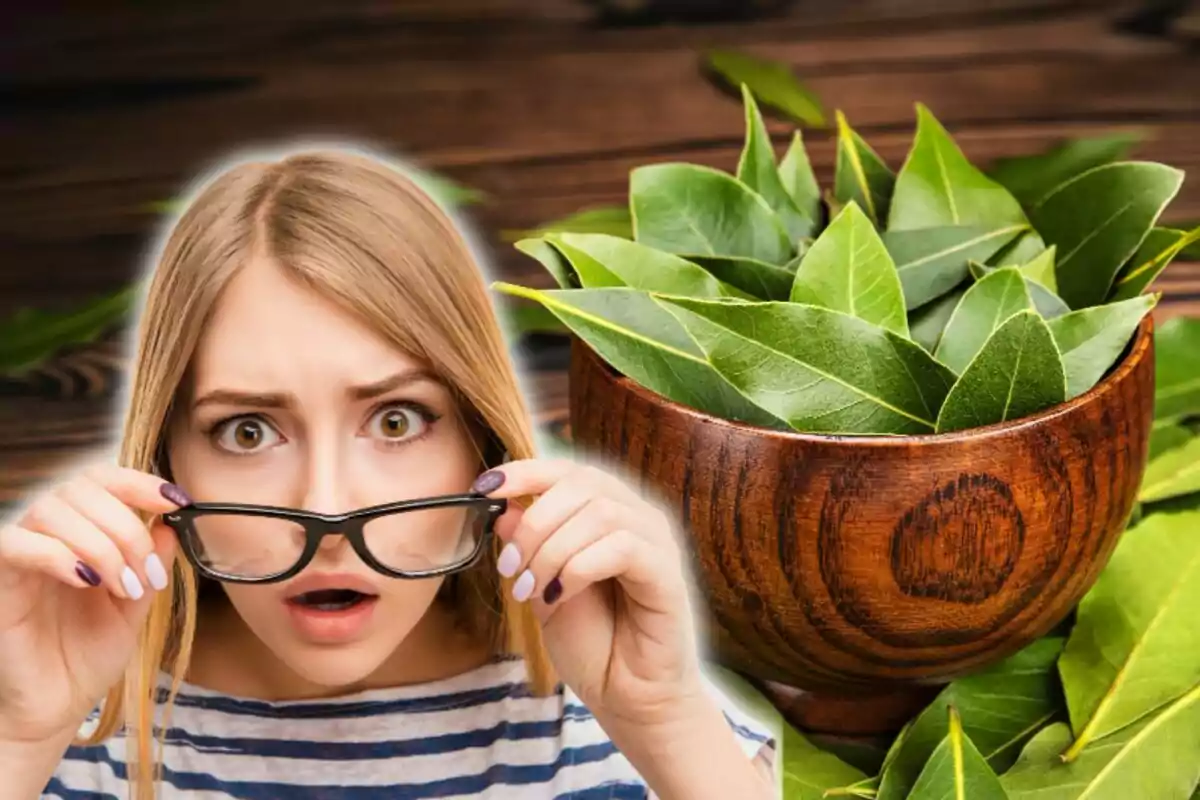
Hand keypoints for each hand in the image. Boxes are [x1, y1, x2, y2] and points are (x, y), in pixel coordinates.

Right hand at [0, 463, 186, 743]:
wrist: (57, 706)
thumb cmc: (89, 653)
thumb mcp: (136, 603)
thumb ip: (151, 561)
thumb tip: (170, 521)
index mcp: (81, 529)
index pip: (101, 478)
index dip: (139, 481)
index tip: (177, 501)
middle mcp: (46, 532)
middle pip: (82, 488)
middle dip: (127, 527)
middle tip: (146, 574)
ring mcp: (19, 553)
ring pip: (52, 509)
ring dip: (100, 544)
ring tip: (122, 586)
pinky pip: (15, 542)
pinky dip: (58, 554)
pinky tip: (86, 581)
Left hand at [473, 457, 707, 727]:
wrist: (628, 698)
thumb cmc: (592, 644)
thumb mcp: (542, 588)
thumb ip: (528, 548)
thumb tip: (502, 509)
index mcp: (608, 512)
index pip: (568, 470)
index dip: (525, 471)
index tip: (483, 488)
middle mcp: (637, 517)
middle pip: (583, 483)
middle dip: (534, 522)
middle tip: (509, 568)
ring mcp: (657, 542)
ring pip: (600, 512)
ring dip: (552, 550)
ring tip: (531, 591)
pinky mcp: (668, 573)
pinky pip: (622, 547)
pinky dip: (579, 568)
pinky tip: (559, 596)